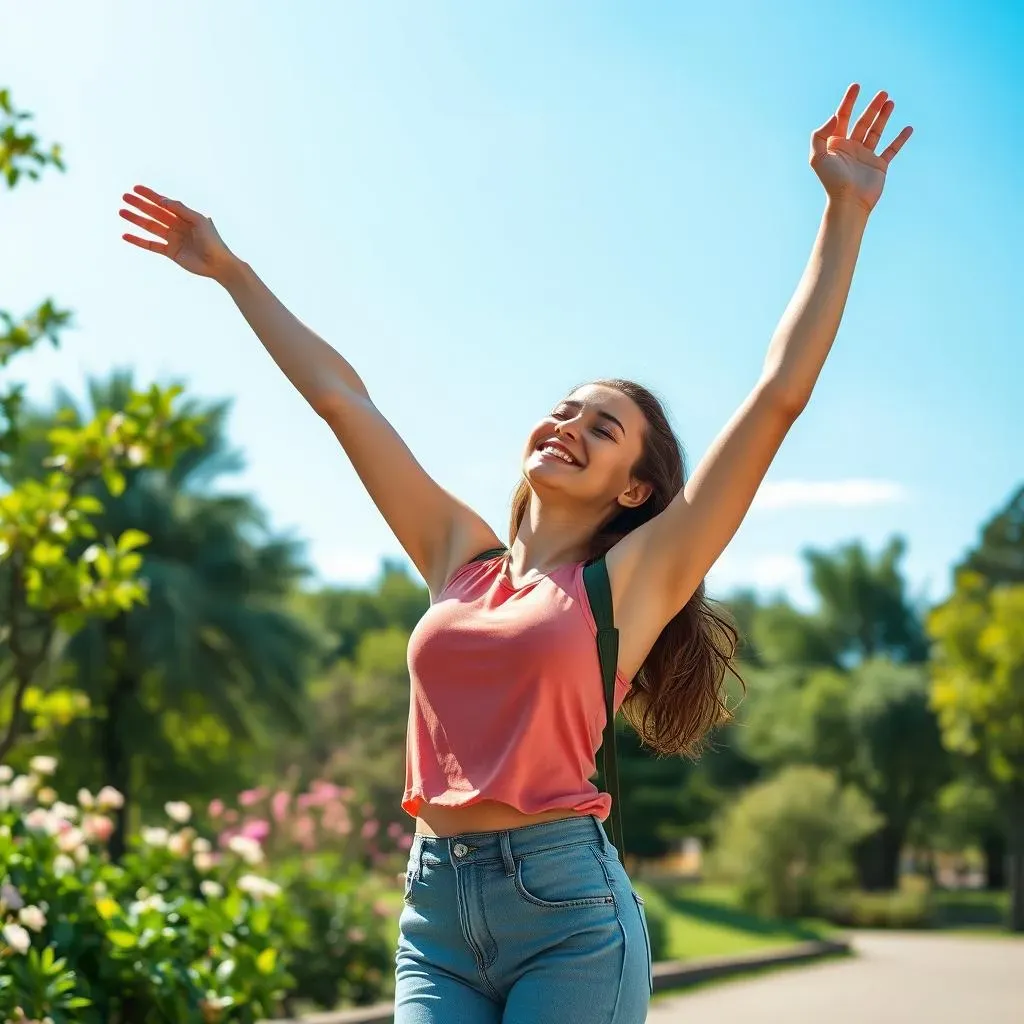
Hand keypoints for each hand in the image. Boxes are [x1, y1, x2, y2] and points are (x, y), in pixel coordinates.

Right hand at [119, 186, 236, 280]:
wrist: (218, 264)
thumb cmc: (213, 241)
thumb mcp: (198, 221)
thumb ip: (181, 210)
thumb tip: (162, 201)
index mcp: (185, 216)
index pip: (164, 203)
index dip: (150, 195)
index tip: (136, 188)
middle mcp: (178, 226)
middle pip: (155, 213)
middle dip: (140, 205)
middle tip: (125, 197)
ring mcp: (173, 239)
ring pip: (151, 227)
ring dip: (136, 219)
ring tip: (122, 212)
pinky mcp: (171, 252)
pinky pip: (151, 245)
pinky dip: (139, 240)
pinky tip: (126, 235)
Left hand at [810, 84, 912, 213]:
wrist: (848, 203)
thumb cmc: (832, 182)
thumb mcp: (818, 157)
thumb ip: (820, 135)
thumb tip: (835, 116)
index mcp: (836, 145)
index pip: (842, 118)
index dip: (848, 101)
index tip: (856, 86)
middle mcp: (851, 148)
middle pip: (862, 122)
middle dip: (872, 107)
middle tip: (883, 93)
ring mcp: (865, 156)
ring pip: (876, 132)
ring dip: (883, 117)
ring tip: (891, 101)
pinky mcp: (879, 166)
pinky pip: (891, 149)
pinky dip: (900, 139)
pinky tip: (908, 128)